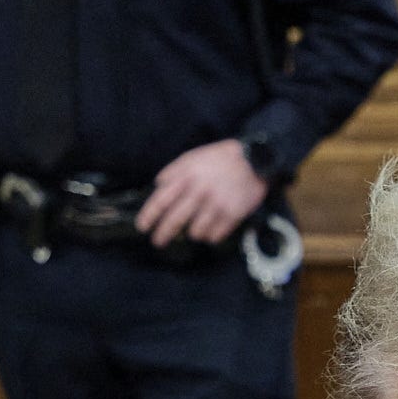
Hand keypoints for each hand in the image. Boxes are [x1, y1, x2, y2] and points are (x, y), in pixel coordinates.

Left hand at [138, 138, 267, 247]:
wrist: (255, 160)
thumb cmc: (220, 158)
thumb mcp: (194, 156)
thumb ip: (174, 170)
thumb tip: (158, 185)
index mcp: (188, 176)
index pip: (162, 200)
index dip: (149, 216)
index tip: (142, 227)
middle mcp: (200, 191)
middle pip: (175, 220)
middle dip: (163, 234)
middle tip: (158, 242)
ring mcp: (217, 204)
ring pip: (195, 232)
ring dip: (192, 233)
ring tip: (195, 228)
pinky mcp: (233, 215)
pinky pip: (215, 236)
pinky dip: (210, 236)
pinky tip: (212, 229)